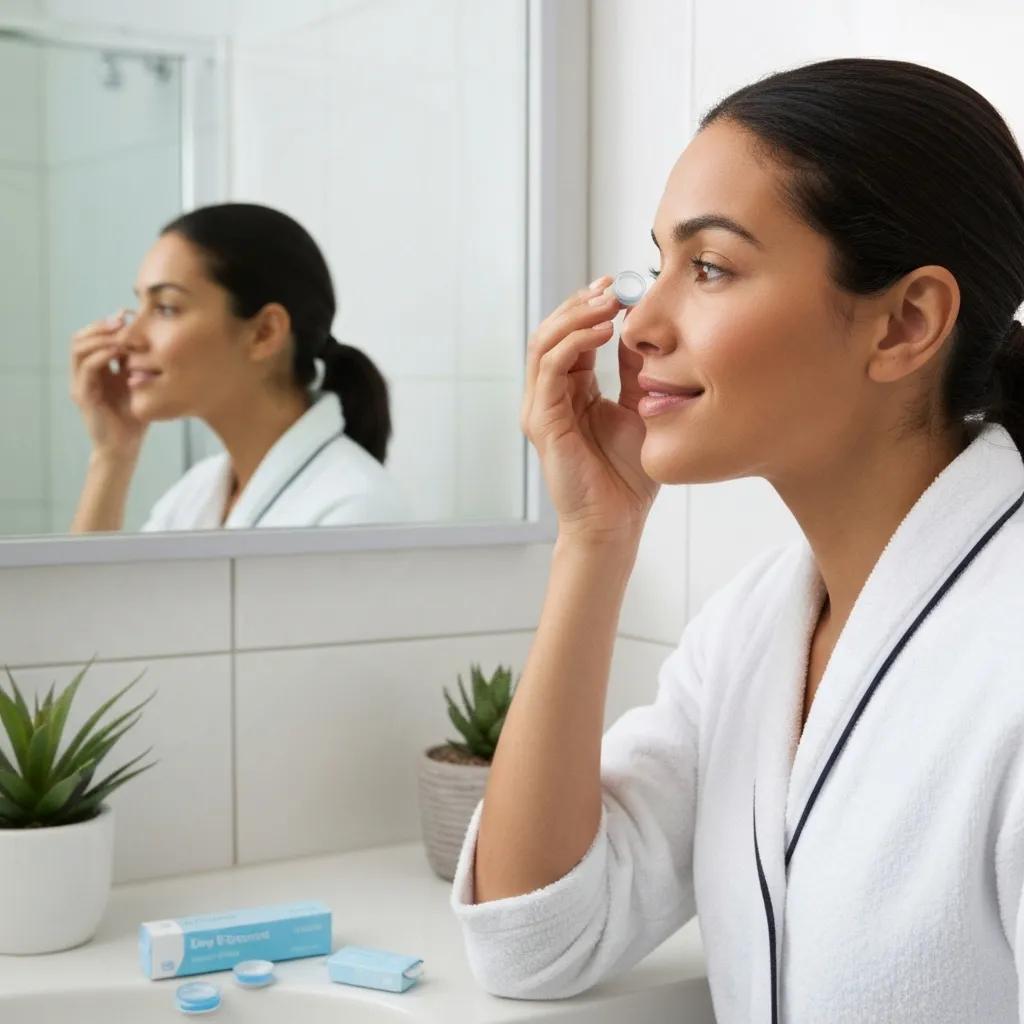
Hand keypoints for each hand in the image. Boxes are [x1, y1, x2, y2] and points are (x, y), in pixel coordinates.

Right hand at [70, 311, 146, 457]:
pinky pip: (87, 368)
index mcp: (96, 370)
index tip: (129, 314)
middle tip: (123, 319)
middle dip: (102, 325)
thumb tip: (150, 336)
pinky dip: (102, 355)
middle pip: (81, 338)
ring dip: (101, 337)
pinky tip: (119, 350)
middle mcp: (84, 374)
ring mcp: (80, 384)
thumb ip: (139, 363)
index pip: (92, 337)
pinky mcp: (83, 395)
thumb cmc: (135, 417)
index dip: (107, 324)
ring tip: (122, 332)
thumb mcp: (140, 383)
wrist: (126, 447)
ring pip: (79, 348)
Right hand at [521, 276, 659, 543]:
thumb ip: (634, 372)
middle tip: (613, 285)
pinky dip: (573, 343)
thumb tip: (642, 330)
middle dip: (581, 303)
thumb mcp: (639, 408)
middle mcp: (548, 396)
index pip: (570, 336)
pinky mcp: (541, 422)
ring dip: (576, 316)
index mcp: (570, 392)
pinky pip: (550, 369)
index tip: (620, 284)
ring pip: (545, 344)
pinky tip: (603, 331)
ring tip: (608, 301)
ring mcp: (540, 408)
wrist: (616, 521)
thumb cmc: (627, 476)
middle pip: (551, 332)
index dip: (591, 306)